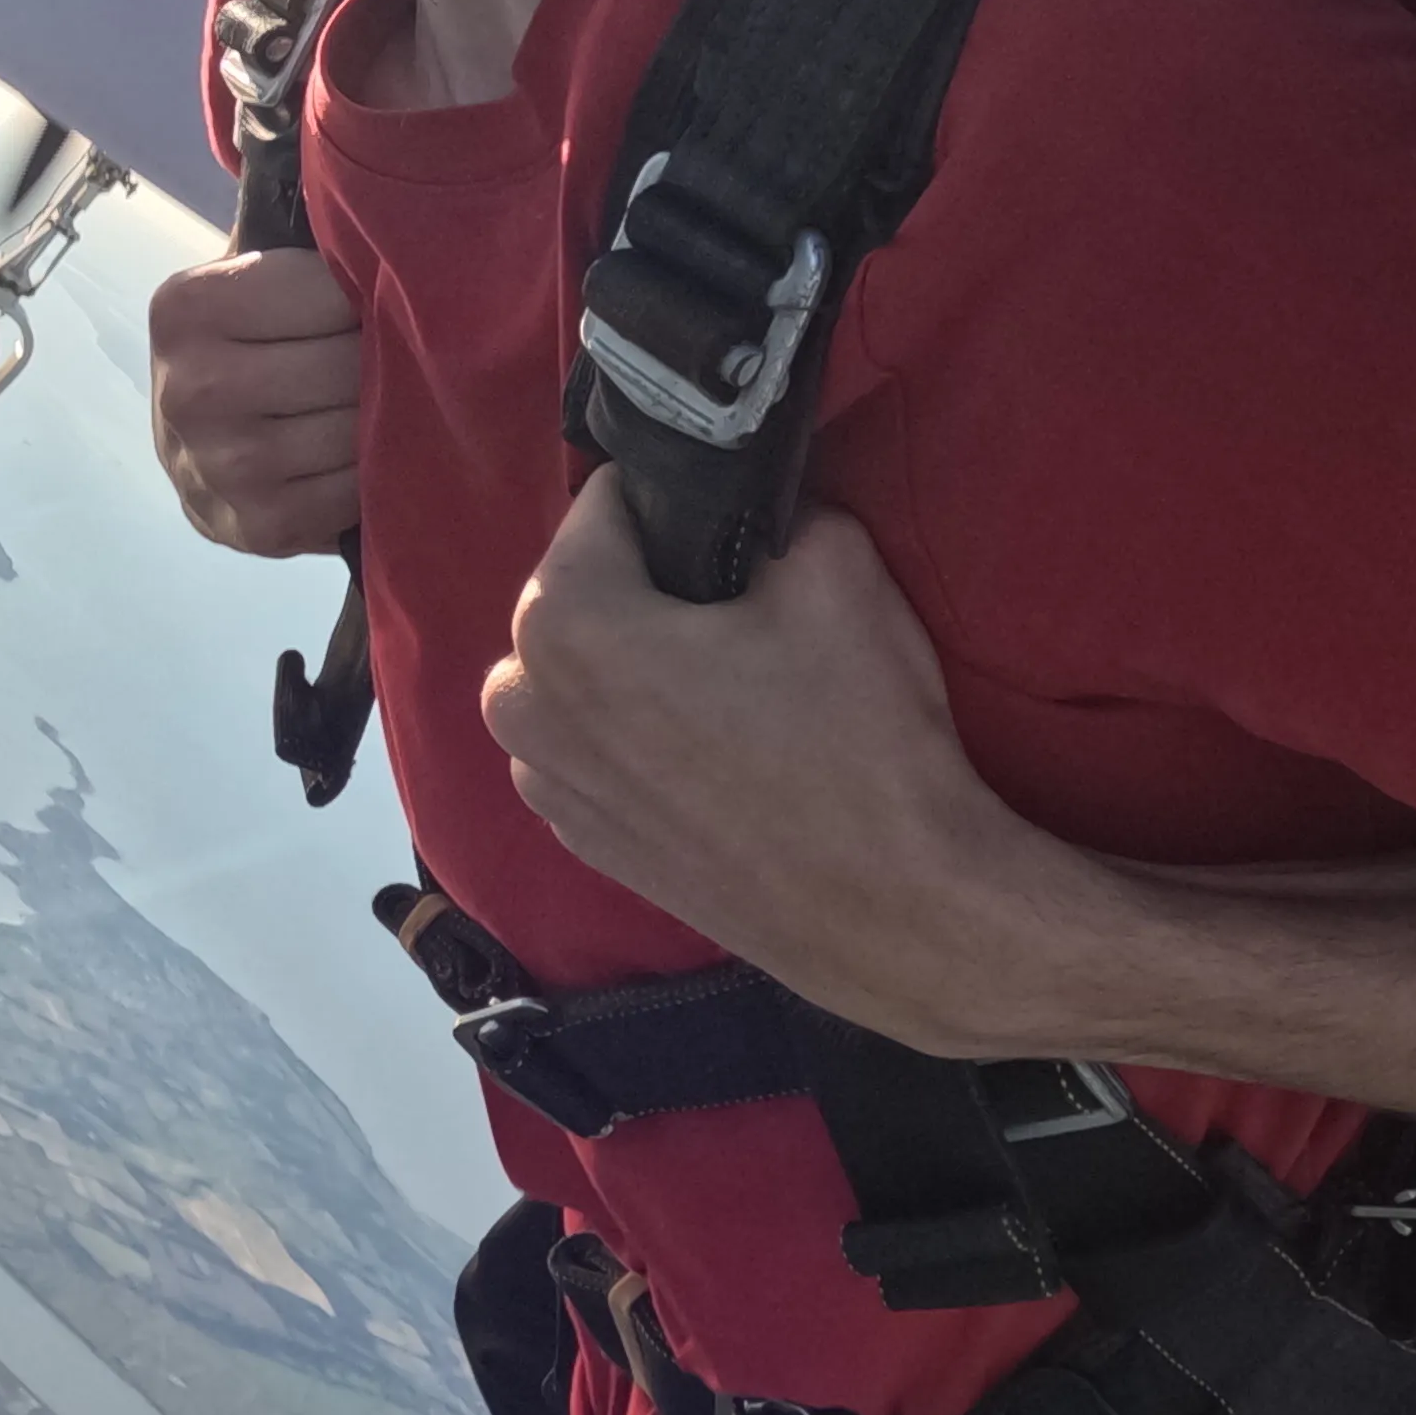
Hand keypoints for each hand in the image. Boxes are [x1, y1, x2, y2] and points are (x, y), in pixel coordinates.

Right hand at [147, 245, 364, 556]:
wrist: (192, 450)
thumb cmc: (245, 342)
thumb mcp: (250, 272)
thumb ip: (301, 224)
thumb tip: (350, 125)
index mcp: (186, 306)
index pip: (326, 290)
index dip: (361, 296)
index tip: (359, 303)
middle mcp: (193, 387)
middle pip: (347, 363)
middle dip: (377, 357)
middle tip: (374, 357)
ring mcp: (223, 466)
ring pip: (359, 427)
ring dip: (380, 416)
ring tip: (367, 402)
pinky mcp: (257, 528)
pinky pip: (357, 488)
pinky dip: (370, 471)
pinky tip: (352, 454)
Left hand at [482, 484, 1112, 1061]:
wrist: (894, 911)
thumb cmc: (859, 738)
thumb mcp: (835, 566)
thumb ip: (775, 507)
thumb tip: (755, 509)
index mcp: (561, 623)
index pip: (607, 503)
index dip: (682, 508)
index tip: (741, 543)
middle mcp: (522, 701)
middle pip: (582, 590)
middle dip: (650, 587)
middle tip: (747, 620)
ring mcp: (545, 783)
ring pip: (582, 672)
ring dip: (638, 662)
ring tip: (739, 691)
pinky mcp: (582, 841)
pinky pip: (596, 746)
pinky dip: (640, 735)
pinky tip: (720, 755)